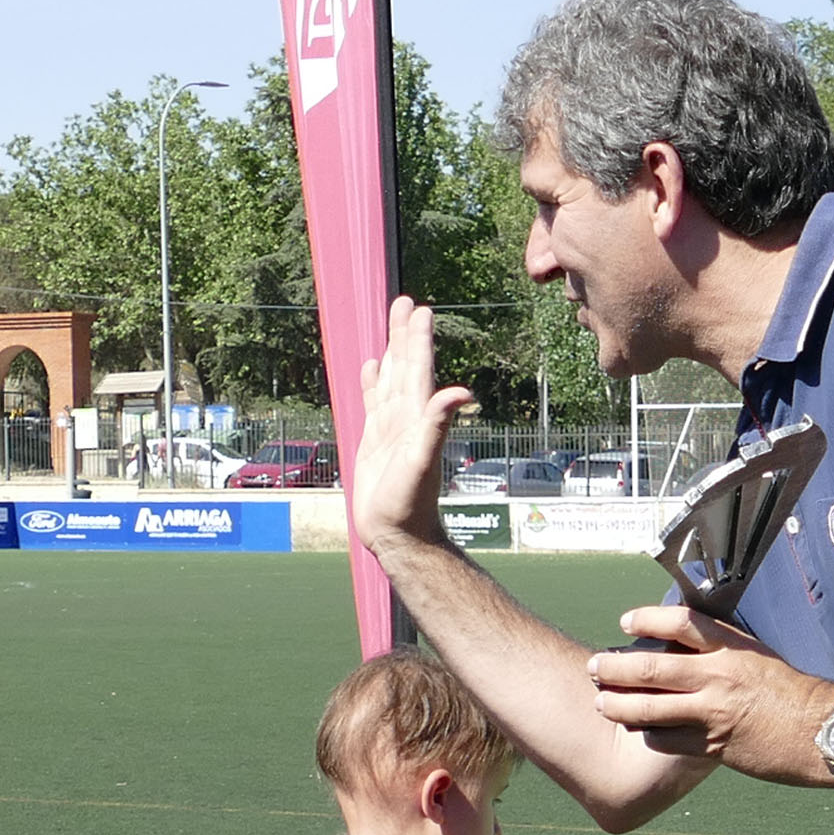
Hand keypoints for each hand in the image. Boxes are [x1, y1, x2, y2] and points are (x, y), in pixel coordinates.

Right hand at [349, 297, 475, 556]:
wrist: (398, 533)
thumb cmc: (410, 503)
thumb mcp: (422, 460)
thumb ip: (438, 424)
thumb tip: (461, 391)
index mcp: (418, 416)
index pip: (419, 369)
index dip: (418, 339)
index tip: (420, 308)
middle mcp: (407, 417)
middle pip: (405, 366)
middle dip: (404, 334)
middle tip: (405, 301)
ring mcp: (391, 428)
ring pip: (390, 379)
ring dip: (391, 351)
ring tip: (391, 322)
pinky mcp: (375, 441)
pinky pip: (374, 403)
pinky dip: (373, 383)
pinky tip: (371, 366)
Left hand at [590, 609, 833, 782]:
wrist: (823, 731)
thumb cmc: (794, 693)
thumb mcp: (759, 657)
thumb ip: (723, 650)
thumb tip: (687, 645)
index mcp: (731, 648)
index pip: (678, 623)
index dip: (645, 619)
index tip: (625, 622)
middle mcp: (717, 676)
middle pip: (649, 668)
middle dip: (613, 668)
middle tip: (595, 667)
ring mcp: (712, 713)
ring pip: (647, 709)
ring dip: (617, 705)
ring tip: (602, 703)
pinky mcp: (712, 745)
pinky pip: (665, 740)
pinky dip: (647, 734)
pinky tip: (641, 731)